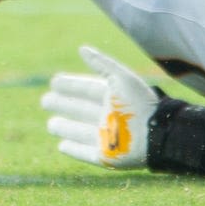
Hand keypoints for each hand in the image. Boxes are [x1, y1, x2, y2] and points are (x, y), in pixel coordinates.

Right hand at [42, 44, 156, 168]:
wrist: (158, 134)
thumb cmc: (141, 103)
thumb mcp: (121, 78)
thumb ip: (102, 64)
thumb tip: (82, 48)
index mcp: (112, 98)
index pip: (87, 89)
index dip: (70, 85)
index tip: (54, 82)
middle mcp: (108, 117)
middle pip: (81, 110)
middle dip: (63, 105)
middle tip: (45, 101)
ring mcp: (107, 138)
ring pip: (80, 132)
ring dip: (65, 128)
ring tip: (51, 125)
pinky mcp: (107, 157)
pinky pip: (86, 153)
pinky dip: (74, 150)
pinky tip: (62, 146)